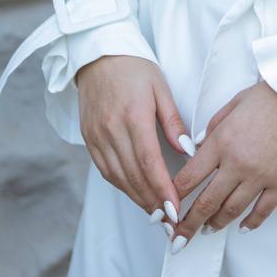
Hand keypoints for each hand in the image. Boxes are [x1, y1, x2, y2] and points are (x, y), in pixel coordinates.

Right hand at [76, 55, 190, 224]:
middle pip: (133, 175)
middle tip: (170, 222)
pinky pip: (105, 170)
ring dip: (137, 198)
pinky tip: (136, 194)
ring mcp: (97, 136)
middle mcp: (111, 130)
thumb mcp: (160, 88)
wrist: (98, 55)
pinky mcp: (88, 139)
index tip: (174, 208)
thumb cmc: (135, 68)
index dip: (161, 188)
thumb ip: (173, 122)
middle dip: (152, 202)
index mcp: (133, 116)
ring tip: (156, 215)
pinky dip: (122, 185)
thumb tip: (187, 152)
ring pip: (118, 177)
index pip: (148, 161)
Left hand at [169, 80, 276, 250]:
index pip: (189, 177)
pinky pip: (262, 211)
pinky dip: (250, 223)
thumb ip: (214, 125)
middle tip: (178, 237)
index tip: (166, 208)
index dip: (174, 196)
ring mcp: (260, 176)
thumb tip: (199, 145)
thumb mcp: (236, 102)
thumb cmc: (275, 96)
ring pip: (231, 210)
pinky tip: (242, 227)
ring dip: (215, 224)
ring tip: (207, 230)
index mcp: (222, 141)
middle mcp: (237, 163)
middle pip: (206, 202)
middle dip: (188, 224)